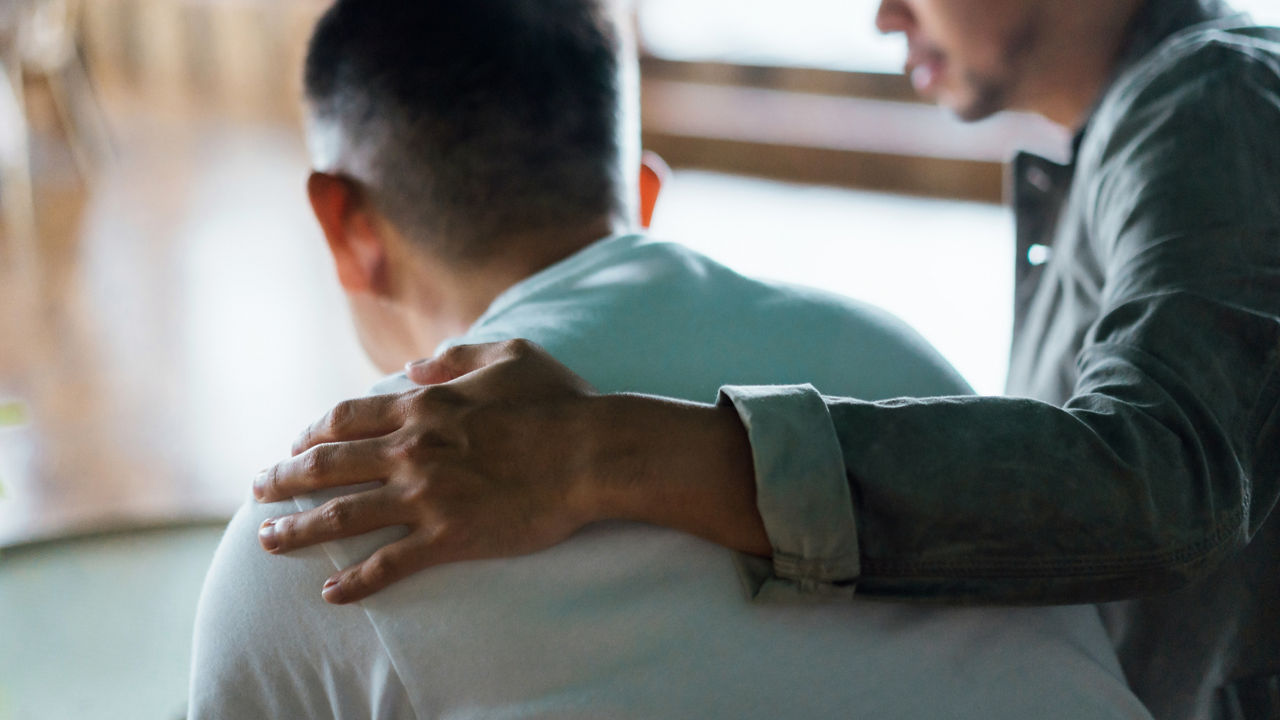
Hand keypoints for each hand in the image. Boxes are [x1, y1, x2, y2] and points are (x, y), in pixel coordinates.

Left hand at [254, 339, 603, 602]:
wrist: (593, 454)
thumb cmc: (560, 402)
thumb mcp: (511, 355)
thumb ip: (457, 356)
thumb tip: (416, 365)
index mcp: (424, 406)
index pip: (347, 419)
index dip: (312, 432)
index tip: (295, 444)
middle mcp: (412, 450)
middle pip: (327, 465)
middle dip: (284, 478)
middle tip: (258, 491)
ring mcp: (427, 496)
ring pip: (343, 515)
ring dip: (298, 529)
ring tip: (267, 541)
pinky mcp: (449, 536)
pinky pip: (389, 563)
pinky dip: (355, 581)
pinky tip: (330, 593)